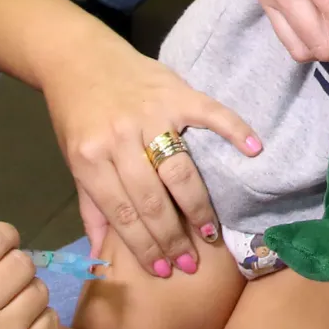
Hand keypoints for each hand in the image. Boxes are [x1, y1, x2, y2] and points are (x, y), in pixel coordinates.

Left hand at [41, 32, 259, 278]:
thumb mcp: (74, 161)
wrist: (78, 58)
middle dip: (173, 238)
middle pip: (153, 199)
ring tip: (210, 234)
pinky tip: (253, 150)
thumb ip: (91, 207)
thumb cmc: (76, 115)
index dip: (145, 247)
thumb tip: (102, 256)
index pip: (122, 213)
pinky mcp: (175, 92)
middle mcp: (119, 138)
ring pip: (179, 170)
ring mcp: (150, 114)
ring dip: (197, 206)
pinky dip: (234, 129)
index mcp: (89, 159)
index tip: (164, 271)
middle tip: (191, 262)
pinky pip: (210, 113)